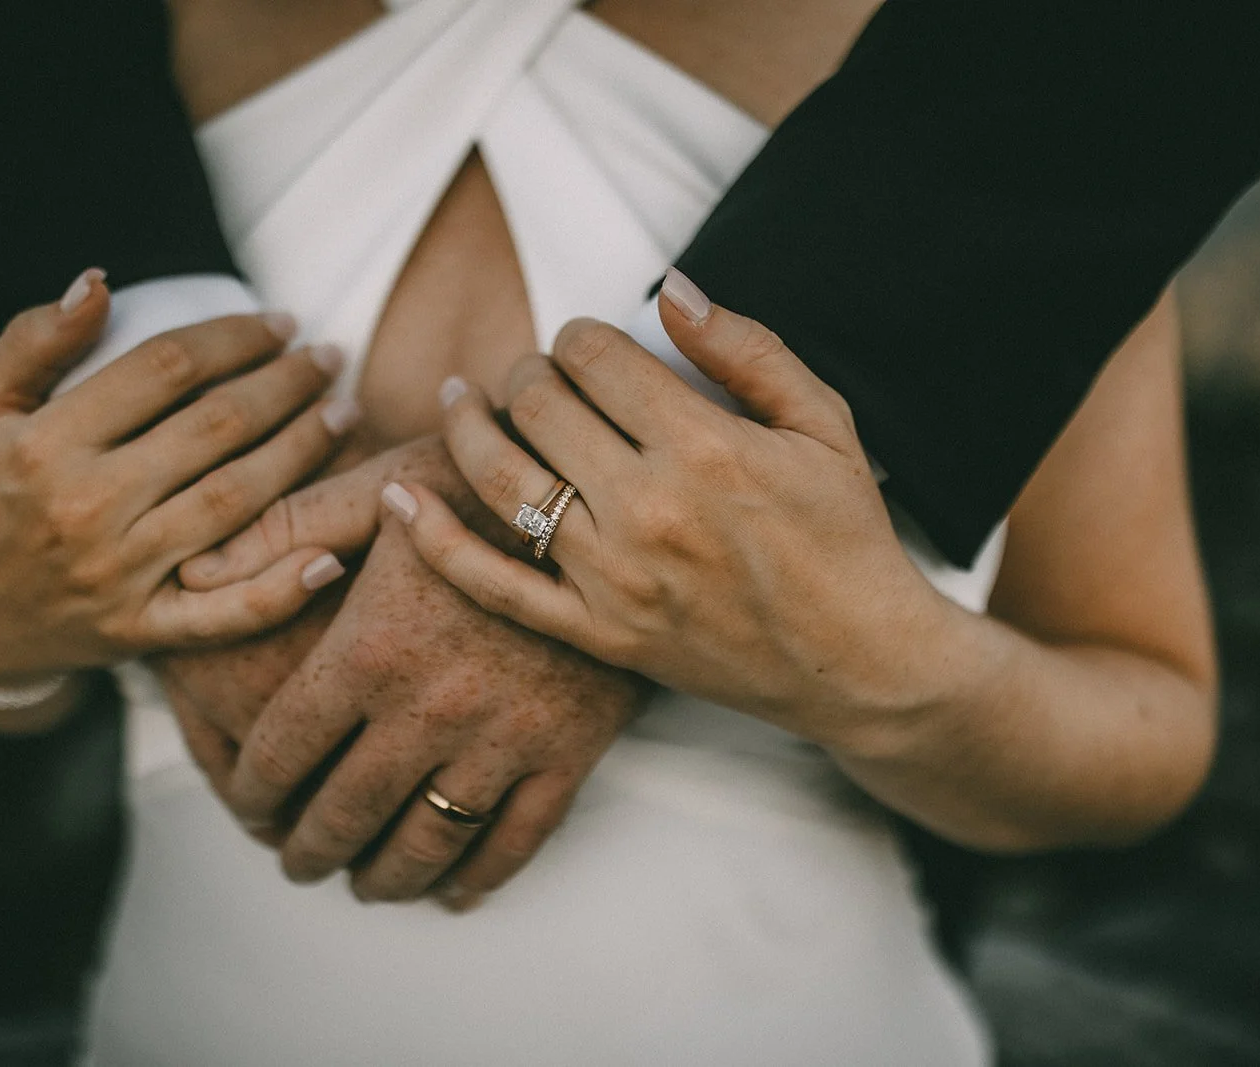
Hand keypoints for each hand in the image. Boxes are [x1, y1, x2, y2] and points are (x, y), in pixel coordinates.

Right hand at [0, 270, 355, 685]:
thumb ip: (34, 340)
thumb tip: (99, 280)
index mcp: (47, 444)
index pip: (166, 368)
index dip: (233, 337)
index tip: (279, 321)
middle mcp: (88, 507)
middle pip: (215, 428)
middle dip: (285, 384)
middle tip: (328, 356)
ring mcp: (121, 574)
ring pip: (236, 501)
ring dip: (301, 452)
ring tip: (343, 413)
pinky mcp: (143, 630)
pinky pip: (226, 613)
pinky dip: (282, 588)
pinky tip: (332, 555)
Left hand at [178, 436, 646, 904]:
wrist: (607, 498)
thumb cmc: (483, 483)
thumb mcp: (380, 485)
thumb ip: (286, 528)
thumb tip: (196, 576)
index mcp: (370, 649)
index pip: (284, 751)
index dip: (254, 791)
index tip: (249, 807)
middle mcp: (429, 707)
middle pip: (346, 813)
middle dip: (309, 849)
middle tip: (295, 862)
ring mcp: (504, 737)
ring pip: (427, 843)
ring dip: (385, 878)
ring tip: (364, 885)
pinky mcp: (569, 750)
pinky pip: (515, 840)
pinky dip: (478, 878)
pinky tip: (453, 891)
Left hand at [383, 271, 955, 743]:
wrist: (860, 664)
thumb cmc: (848, 537)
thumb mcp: (825, 424)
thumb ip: (747, 349)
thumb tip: (671, 287)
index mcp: (704, 445)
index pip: (596, 356)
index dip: (581, 334)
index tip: (590, 346)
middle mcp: (647, 508)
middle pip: (539, 404)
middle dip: (529, 371)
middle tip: (540, 376)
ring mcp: (614, 578)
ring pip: (502, 477)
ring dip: (470, 425)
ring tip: (463, 401)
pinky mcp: (598, 634)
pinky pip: (493, 583)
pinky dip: (434, 538)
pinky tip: (399, 495)